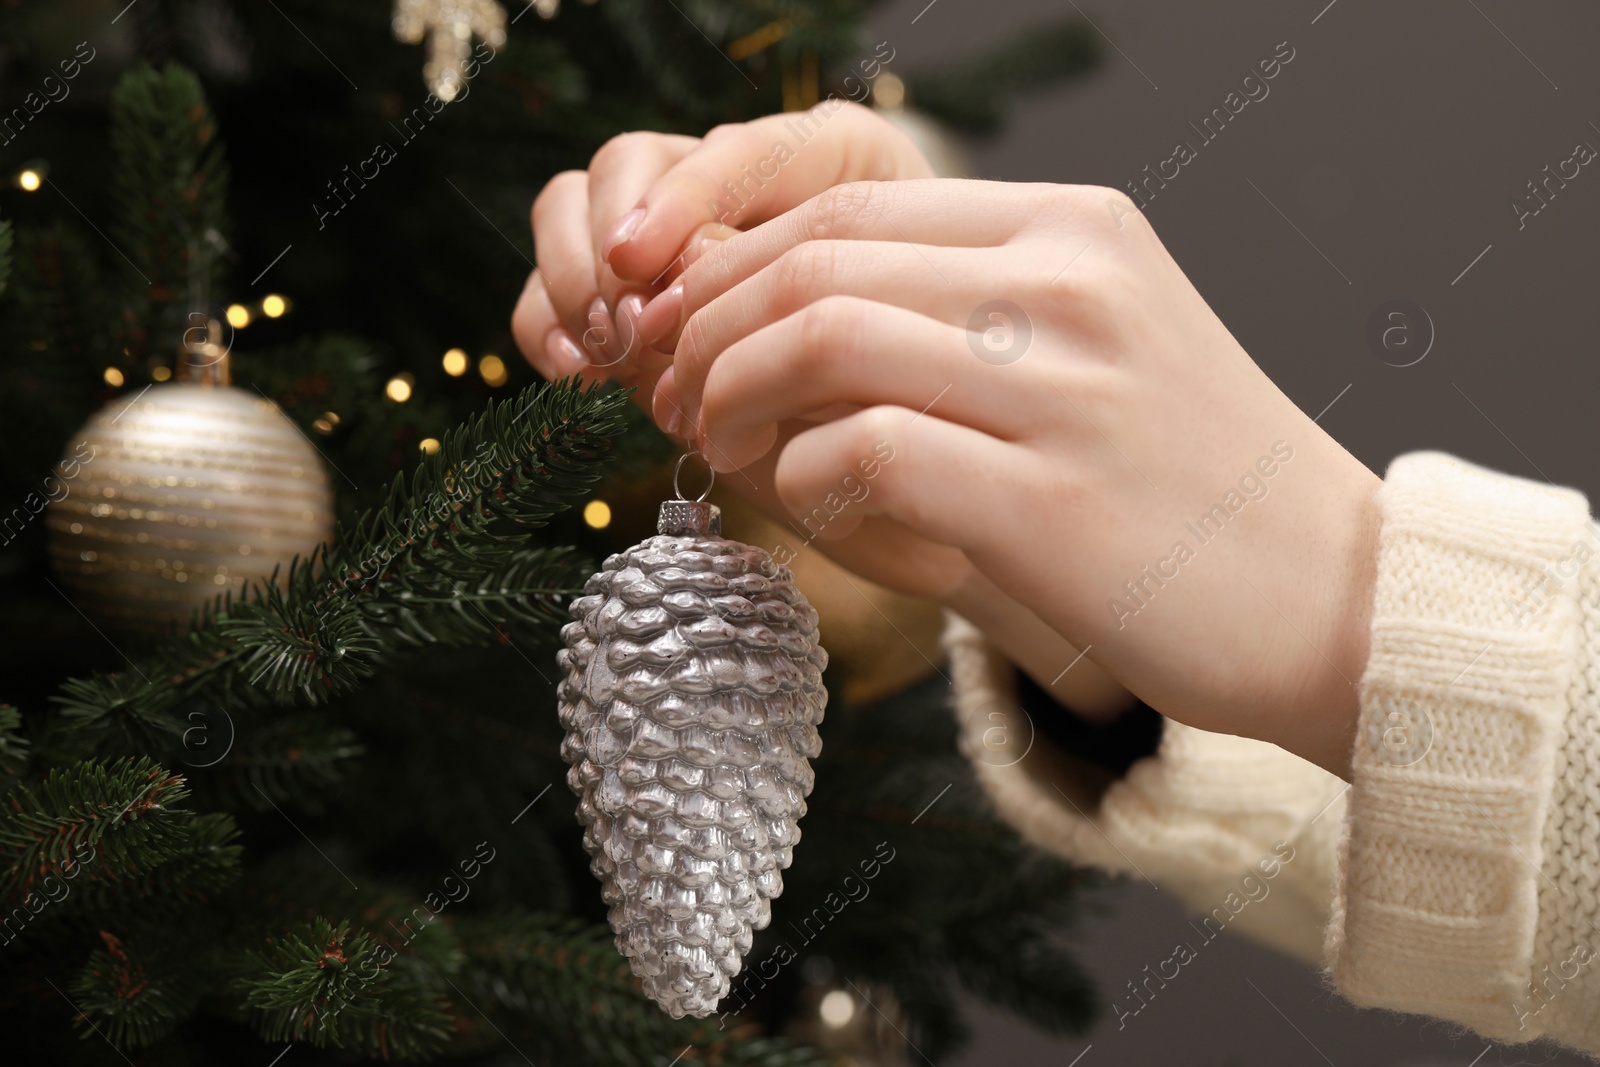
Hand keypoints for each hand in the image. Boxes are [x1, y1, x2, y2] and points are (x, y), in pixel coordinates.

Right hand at [511, 101, 935, 397]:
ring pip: (568, 206)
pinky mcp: (620, 288)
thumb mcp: (883, 318)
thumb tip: (689, 311)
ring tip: (607, 352)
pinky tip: (579, 372)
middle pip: (627, 162)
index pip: (736, 150)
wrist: (893, 373)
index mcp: (824, 157)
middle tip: (635, 330)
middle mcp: (728, 172)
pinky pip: (548, 285)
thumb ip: (806, 300)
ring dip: (572, 283)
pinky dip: (547, 325)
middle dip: (614, 248)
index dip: (681, 199)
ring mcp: (664, 224)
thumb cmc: (902, 341)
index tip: (641, 261)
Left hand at [511, 107, 1132, 723]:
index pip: (849, 206)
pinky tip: (802, 499)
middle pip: (817, 262)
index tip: (690, 329)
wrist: (1333, 594)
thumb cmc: (1191, 480)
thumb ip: (966, 310)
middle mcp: (1068, 284)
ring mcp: (1064, 388)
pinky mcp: (1050, 502)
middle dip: (709, 327)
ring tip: (713, 441)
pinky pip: (863, 452)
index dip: (737, 267)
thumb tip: (786, 313)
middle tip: (675, 389)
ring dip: (732, 393)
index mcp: (1074, 227)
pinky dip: (800, 474)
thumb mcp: (1099, 343)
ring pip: (822, 339)